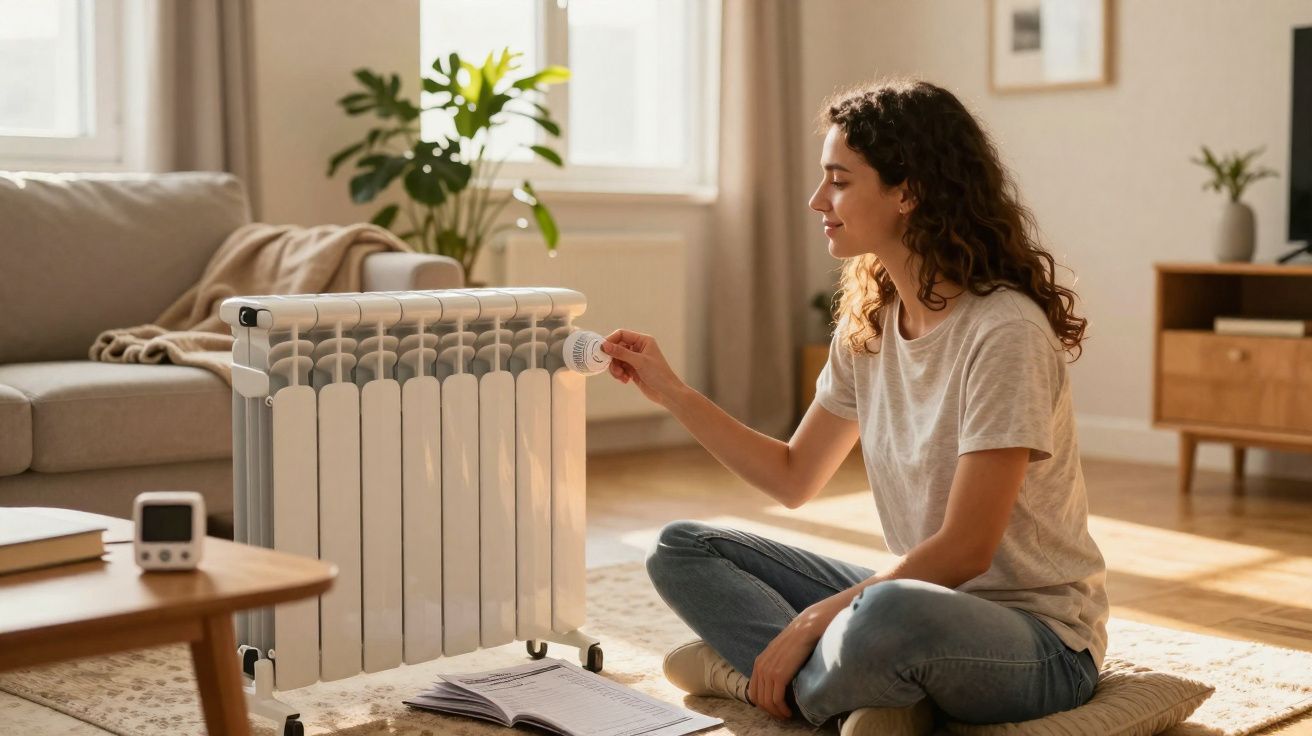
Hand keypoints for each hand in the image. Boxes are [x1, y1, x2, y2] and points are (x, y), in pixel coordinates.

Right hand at [600, 329, 684, 407]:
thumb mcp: (639, 362)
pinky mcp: (632, 370)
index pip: (622, 334)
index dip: (611, 341)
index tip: (602, 350)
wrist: (667, 393)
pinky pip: (619, 368)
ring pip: (616, 359)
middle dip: (613, 359)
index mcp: (643, 340)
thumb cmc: (659, 374)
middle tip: (614, 369)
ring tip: (622, 377)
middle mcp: (638, 348)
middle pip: (617, 348)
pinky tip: (625, 380)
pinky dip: (619, 374)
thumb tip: (605, 345)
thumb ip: (621, 353)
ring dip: (616, 368)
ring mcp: (635, 359)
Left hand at [748, 597, 845, 719]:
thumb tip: (779, 679)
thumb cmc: (799, 639)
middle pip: (758, 698)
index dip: (762, 704)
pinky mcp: (779, 675)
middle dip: (769, 711)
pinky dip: (782, 709)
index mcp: (759, 662)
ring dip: (776, 712)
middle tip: (781, 716)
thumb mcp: (781, 652)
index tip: (775, 709)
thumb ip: (776, 664)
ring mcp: (769, 671)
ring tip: (786, 715)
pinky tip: (789, 712)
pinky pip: (776, 699)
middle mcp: (761, 667)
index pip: (753, 691)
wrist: (807, 627)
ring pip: (767, 701)